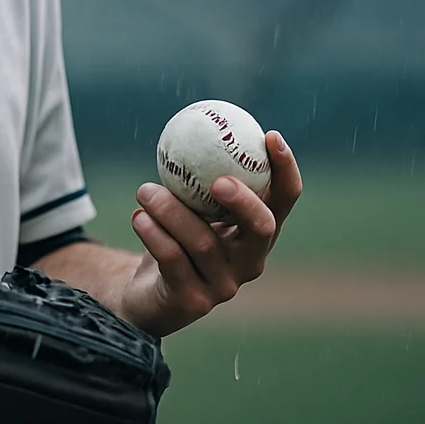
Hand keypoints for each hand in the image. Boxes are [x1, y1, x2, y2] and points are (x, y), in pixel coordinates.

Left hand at [119, 130, 301, 336]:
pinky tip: (138, 216)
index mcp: (257, 232)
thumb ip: (199, 176)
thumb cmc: (175, 238)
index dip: (286, 168)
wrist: (147, 293)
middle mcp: (250, 260)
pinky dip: (154, 234)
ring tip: (145, 190)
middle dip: (244, 200)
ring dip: (170, 210)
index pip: (284, 200)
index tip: (270, 135)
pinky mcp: (194, 302)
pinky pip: (174, 260)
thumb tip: (197, 121)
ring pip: (204, 242)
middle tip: (218, 179)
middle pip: (262, 228)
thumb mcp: (191, 204)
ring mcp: (225, 285)